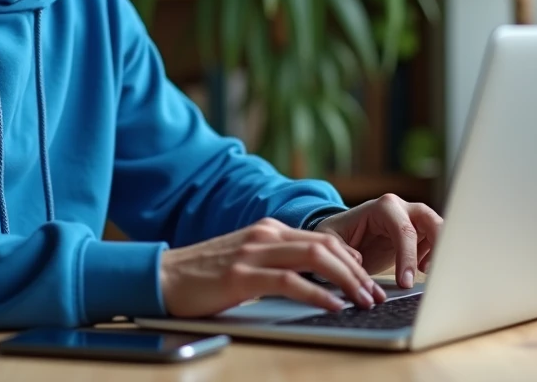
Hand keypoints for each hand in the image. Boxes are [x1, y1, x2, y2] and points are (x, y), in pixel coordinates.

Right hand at [159, 217, 388, 317]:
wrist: (161, 277)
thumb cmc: (204, 276)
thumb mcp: (247, 262)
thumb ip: (278, 264)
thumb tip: (317, 283)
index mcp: (268, 230)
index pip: (323, 238)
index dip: (352, 260)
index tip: (369, 281)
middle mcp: (265, 235)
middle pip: (327, 245)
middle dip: (358, 271)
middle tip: (375, 294)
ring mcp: (254, 252)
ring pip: (316, 259)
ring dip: (347, 281)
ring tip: (363, 301)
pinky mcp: (242, 276)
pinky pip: (291, 282)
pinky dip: (318, 295)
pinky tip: (334, 306)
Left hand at [314, 193, 442, 288]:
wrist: (344, 235)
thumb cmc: (337, 235)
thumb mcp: (330, 240)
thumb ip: (342, 249)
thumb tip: (357, 260)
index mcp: (382, 207)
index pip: (403, 229)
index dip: (407, 256)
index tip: (405, 282)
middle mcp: (402, 208)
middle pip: (431, 221)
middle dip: (438, 246)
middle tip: (431, 275)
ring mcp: (413, 219)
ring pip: (440, 230)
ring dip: (440, 252)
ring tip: (425, 272)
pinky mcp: (420, 233)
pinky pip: (438, 242)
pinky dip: (437, 256)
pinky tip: (423, 270)